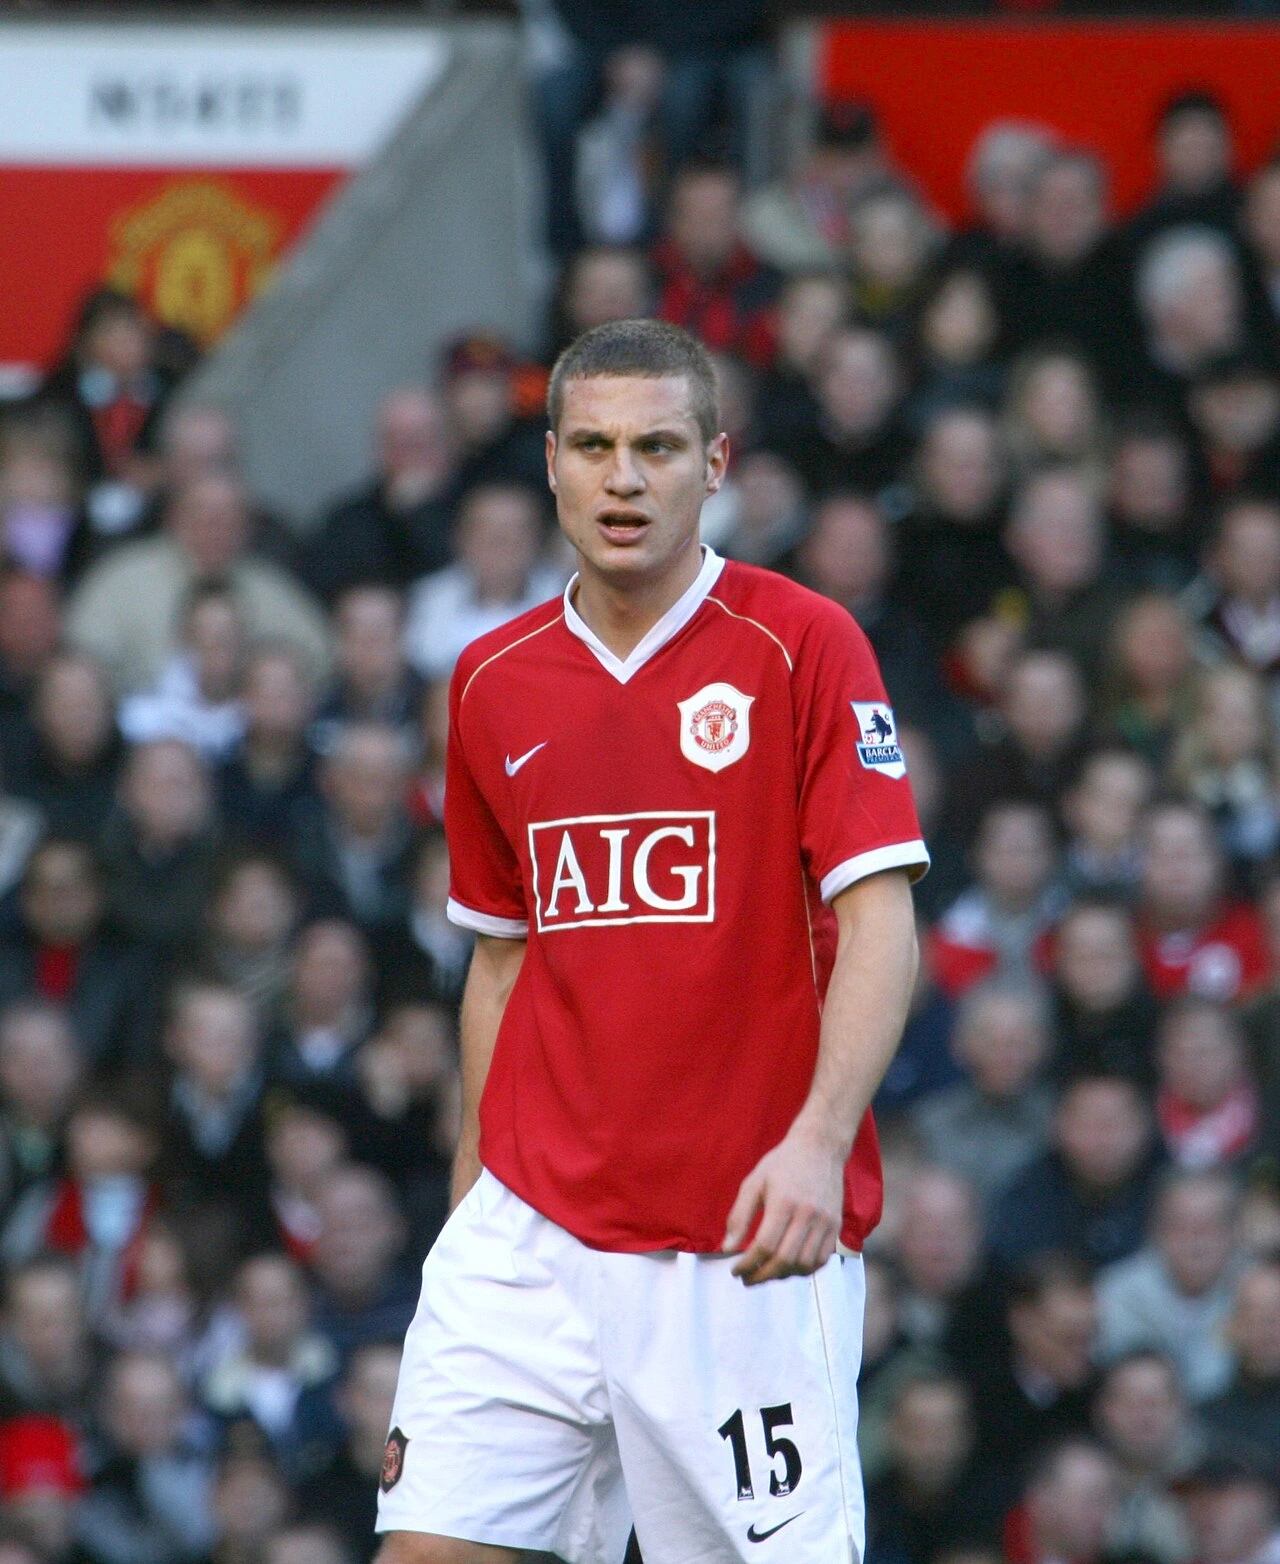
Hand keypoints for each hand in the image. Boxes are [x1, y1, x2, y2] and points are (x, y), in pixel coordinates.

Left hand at [721, 1123, 844, 1285]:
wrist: (820, 1147)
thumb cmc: (783, 1164)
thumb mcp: (754, 1183)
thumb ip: (739, 1217)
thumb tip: (726, 1248)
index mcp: (784, 1202)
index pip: (764, 1246)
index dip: (747, 1264)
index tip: (735, 1271)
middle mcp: (808, 1214)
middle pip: (785, 1260)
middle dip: (762, 1276)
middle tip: (747, 1280)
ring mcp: (825, 1222)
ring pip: (804, 1265)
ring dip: (782, 1276)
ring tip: (766, 1273)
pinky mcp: (836, 1226)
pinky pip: (821, 1260)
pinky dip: (803, 1270)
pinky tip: (788, 1267)